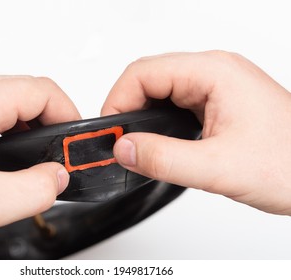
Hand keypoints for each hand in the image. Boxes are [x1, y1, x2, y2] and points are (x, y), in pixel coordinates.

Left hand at [0, 76, 80, 258]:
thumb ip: (35, 190)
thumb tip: (57, 178)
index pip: (41, 90)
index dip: (68, 112)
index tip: (75, 139)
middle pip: (25, 91)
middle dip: (51, 117)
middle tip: (61, 148)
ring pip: (6, 102)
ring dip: (30, 124)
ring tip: (40, 153)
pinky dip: (9, 131)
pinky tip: (11, 156)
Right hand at [101, 51, 290, 214]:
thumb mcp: (219, 167)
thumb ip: (164, 159)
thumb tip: (124, 148)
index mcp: (214, 73)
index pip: (143, 73)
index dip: (118, 102)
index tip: (110, 132)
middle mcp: (214, 73)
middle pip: (147, 78)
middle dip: (126, 109)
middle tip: (118, 140)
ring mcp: (216, 86)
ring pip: (159, 90)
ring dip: (141, 115)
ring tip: (135, 143)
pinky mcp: (216, 102)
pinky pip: (173, 103)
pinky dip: (157, 121)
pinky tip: (156, 140)